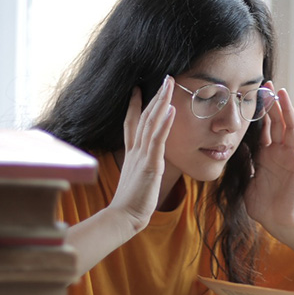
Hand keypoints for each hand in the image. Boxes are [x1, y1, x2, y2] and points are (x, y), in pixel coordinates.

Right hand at [109, 76, 175, 231]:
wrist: (123, 216)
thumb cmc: (131, 203)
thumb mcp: (136, 179)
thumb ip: (139, 168)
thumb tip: (145, 166)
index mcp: (132, 153)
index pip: (132, 123)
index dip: (135, 105)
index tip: (137, 88)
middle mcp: (136, 150)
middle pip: (144, 116)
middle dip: (155, 96)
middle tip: (164, 78)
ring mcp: (142, 155)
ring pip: (151, 122)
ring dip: (161, 102)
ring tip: (169, 84)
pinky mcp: (150, 165)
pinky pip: (158, 140)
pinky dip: (164, 124)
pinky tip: (170, 109)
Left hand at [244, 82, 293, 239]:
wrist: (277, 221)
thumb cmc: (261, 205)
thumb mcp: (244, 179)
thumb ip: (241, 162)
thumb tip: (230, 146)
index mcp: (265, 154)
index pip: (263, 127)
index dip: (259, 111)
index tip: (252, 94)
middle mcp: (278, 152)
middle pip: (277, 122)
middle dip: (273, 103)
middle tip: (267, 84)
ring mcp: (291, 157)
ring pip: (291, 128)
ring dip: (287, 110)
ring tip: (282, 93)